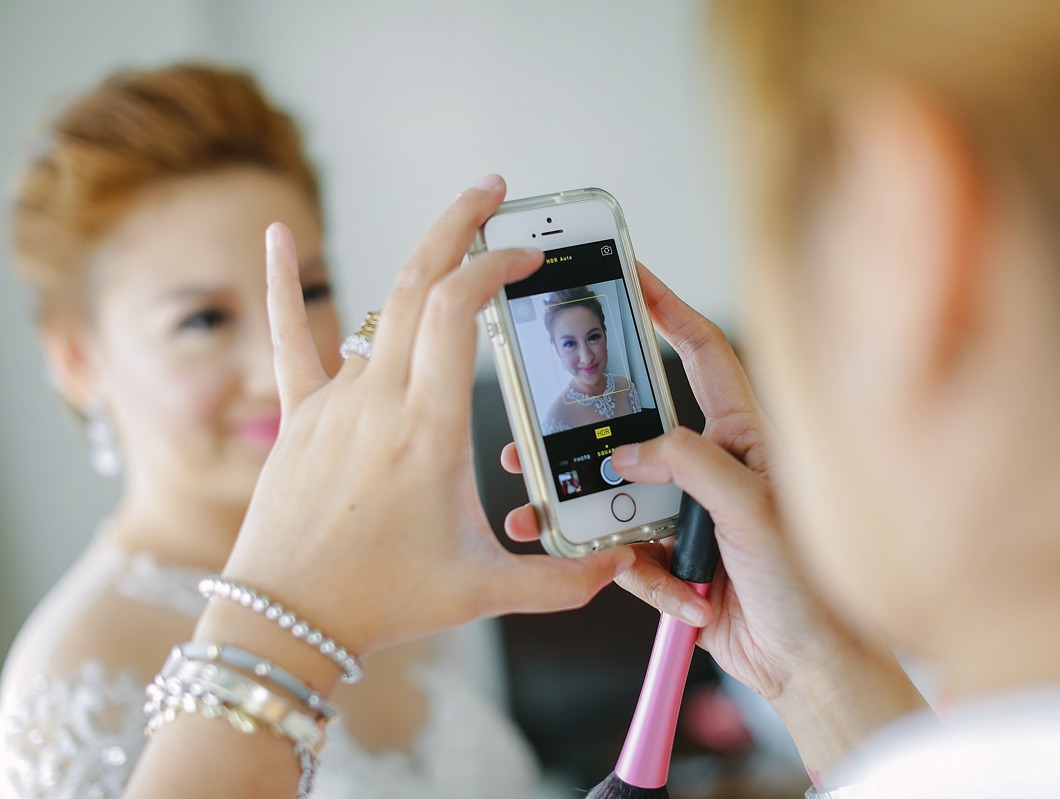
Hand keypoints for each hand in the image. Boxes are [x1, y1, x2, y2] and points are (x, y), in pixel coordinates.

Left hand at [219, 175, 634, 661]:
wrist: (283, 620)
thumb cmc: (379, 602)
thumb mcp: (481, 593)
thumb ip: (558, 581)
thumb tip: (619, 570)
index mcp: (427, 430)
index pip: (456, 312)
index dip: (493, 268)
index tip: (527, 257)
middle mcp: (378, 400)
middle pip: (416, 281)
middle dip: (460, 226)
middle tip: (495, 192)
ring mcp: (334, 402)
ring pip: (376, 307)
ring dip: (417, 258)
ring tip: (453, 226)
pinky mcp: (301, 416)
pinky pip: (291, 337)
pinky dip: (284, 284)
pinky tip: (274, 235)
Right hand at [503, 262, 807, 696]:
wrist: (807, 665)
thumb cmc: (808, 585)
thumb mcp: (752, 508)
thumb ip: (690, 465)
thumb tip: (629, 452)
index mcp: (744, 435)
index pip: (701, 355)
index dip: (667, 310)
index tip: (631, 276)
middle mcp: (713, 466)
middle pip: (637, 428)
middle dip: (589, 434)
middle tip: (540, 427)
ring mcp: (689, 512)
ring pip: (619, 495)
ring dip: (588, 513)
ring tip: (542, 516)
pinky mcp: (672, 557)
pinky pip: (629, 554)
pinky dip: (641, 577)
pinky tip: (677, 596)